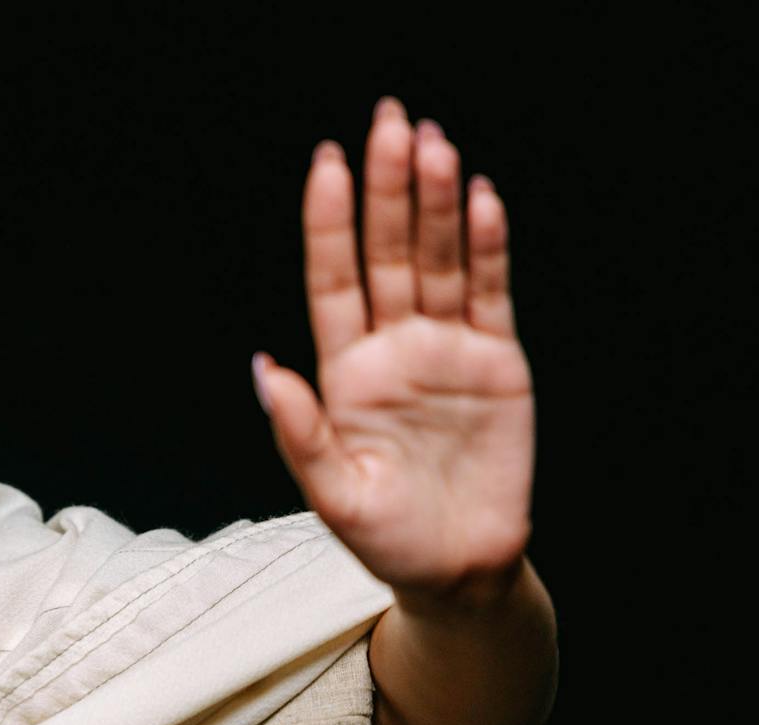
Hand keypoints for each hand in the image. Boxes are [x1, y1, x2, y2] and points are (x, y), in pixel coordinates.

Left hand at [253, 97, 533, 611]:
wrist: (458, 569)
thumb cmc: (386, 538)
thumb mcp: (332, 494)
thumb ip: (299, 432)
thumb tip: (261, 370)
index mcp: (345, 372)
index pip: (334, 280)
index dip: (329, 224)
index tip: (325, 164)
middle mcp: (393, 349)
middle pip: (388, 253)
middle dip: (386, 190)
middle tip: (388, 122)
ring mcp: (446, 351)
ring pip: (440, 261)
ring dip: (436, 204)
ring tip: (432, 145)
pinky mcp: (497, 362)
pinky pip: (491, 294)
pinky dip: (487, 248)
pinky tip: (481, 200)